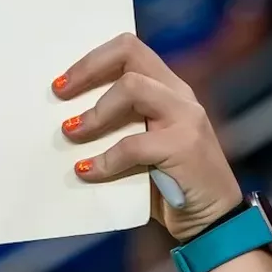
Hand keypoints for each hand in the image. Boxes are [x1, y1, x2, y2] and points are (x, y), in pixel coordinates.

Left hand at [55, 33, 241, 239]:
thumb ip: (121, 128)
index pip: (130, 51)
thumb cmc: (171, 185)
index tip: (62, 83)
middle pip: (130, 54)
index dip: (92, 60)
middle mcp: (179, 95)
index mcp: (169, 89)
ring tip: (71, 134)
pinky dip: (104, 161)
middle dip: (88, 69)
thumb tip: (68, 125)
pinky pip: (132, 146)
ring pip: (131, 88)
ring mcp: (185, 118)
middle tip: (59, 95)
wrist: (212, 220)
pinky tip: (87, 171)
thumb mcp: (145, 147)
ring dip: (95, 113)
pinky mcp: (184, 147)